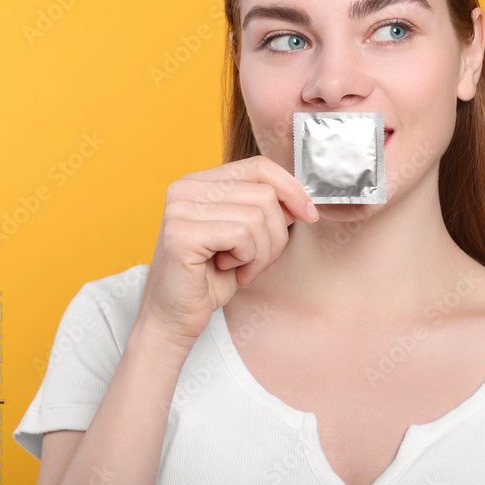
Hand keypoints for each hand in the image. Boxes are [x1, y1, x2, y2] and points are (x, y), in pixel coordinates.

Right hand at [138, 155, 315, 347]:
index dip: (292, 189)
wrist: (175, 317)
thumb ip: (269, 212)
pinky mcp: (181, 233)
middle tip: (262, 261)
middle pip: (265, 193)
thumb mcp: (249, 237)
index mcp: (201, 182)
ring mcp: (180, 208)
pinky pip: (242, 234)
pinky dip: (248, 258)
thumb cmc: (211, 278)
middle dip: (277, 234)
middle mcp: (186, 188)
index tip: (309, 215)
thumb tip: (302, 199)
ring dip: (262, 251)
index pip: (259, 166)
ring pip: (258, 215)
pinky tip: (228, 269)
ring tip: (244, 268)